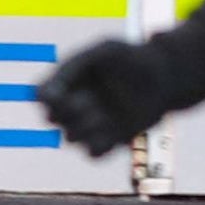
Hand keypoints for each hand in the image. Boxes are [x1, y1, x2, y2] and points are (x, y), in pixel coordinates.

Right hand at [38, 39, 179, 158]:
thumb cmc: (132, 58)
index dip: (45, 98)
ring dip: (84, 128)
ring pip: (71, 138)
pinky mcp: (109, 141)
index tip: (60, 93)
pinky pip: (93, 154)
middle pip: (50, 119)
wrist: (165, 77)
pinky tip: (113, 133)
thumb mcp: (105, 50)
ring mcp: (91, 125)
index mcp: (68, 82)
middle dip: (65, 112)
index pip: (40, 95)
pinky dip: (98, 146)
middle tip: (86, 102)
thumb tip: (47, 94)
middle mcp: (75, 105)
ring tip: (102, 116)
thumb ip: (75, 65)